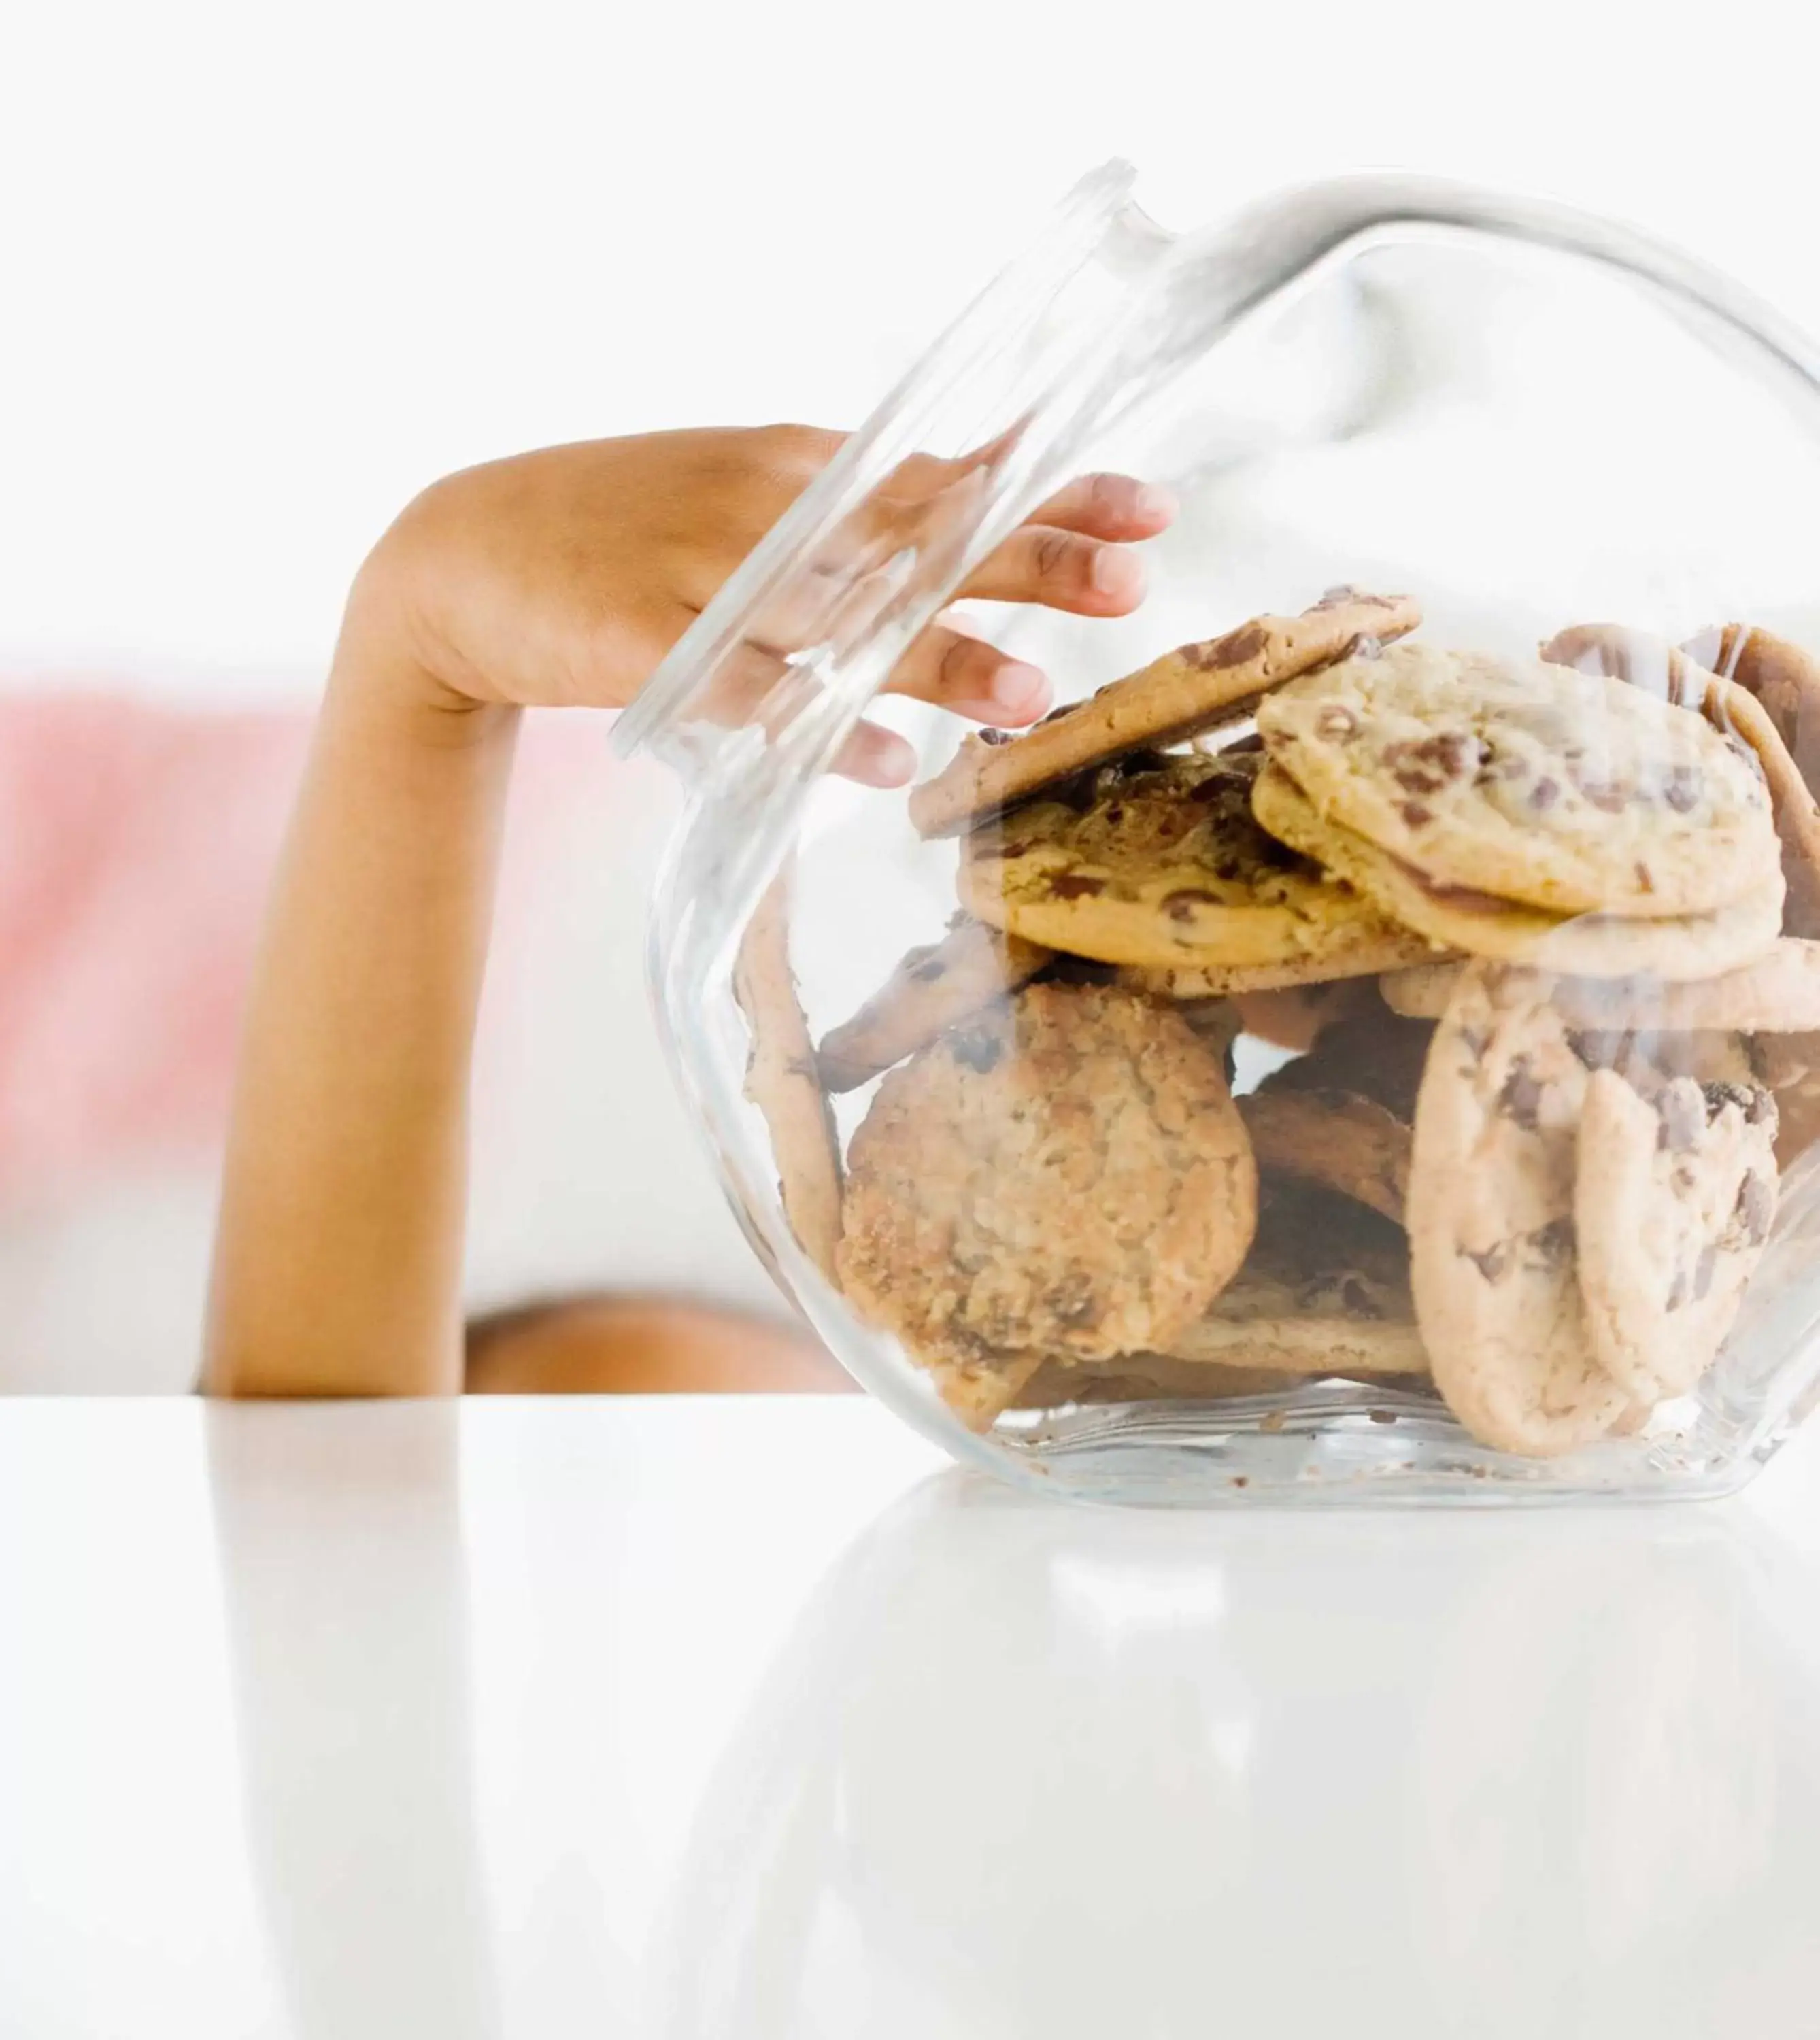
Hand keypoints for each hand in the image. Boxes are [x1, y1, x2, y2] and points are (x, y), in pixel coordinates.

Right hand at [343, 425, 1174, 781]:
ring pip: (844, 617)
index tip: (1150, 509)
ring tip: (1029, 694)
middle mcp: (767, 510)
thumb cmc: (623, 533)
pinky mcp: (649, 645)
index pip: (946, 477)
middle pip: (915, 536)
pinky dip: (820, 729)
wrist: (462, 555)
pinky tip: (887, 765)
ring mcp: (706, 576)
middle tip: (1131, 584)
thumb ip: (849, 519)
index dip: (1050, 492)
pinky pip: (754, 695)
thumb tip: (969, 518)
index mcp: (799, 470)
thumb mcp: (745, 504)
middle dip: (1029, 559)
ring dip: (940, 655)